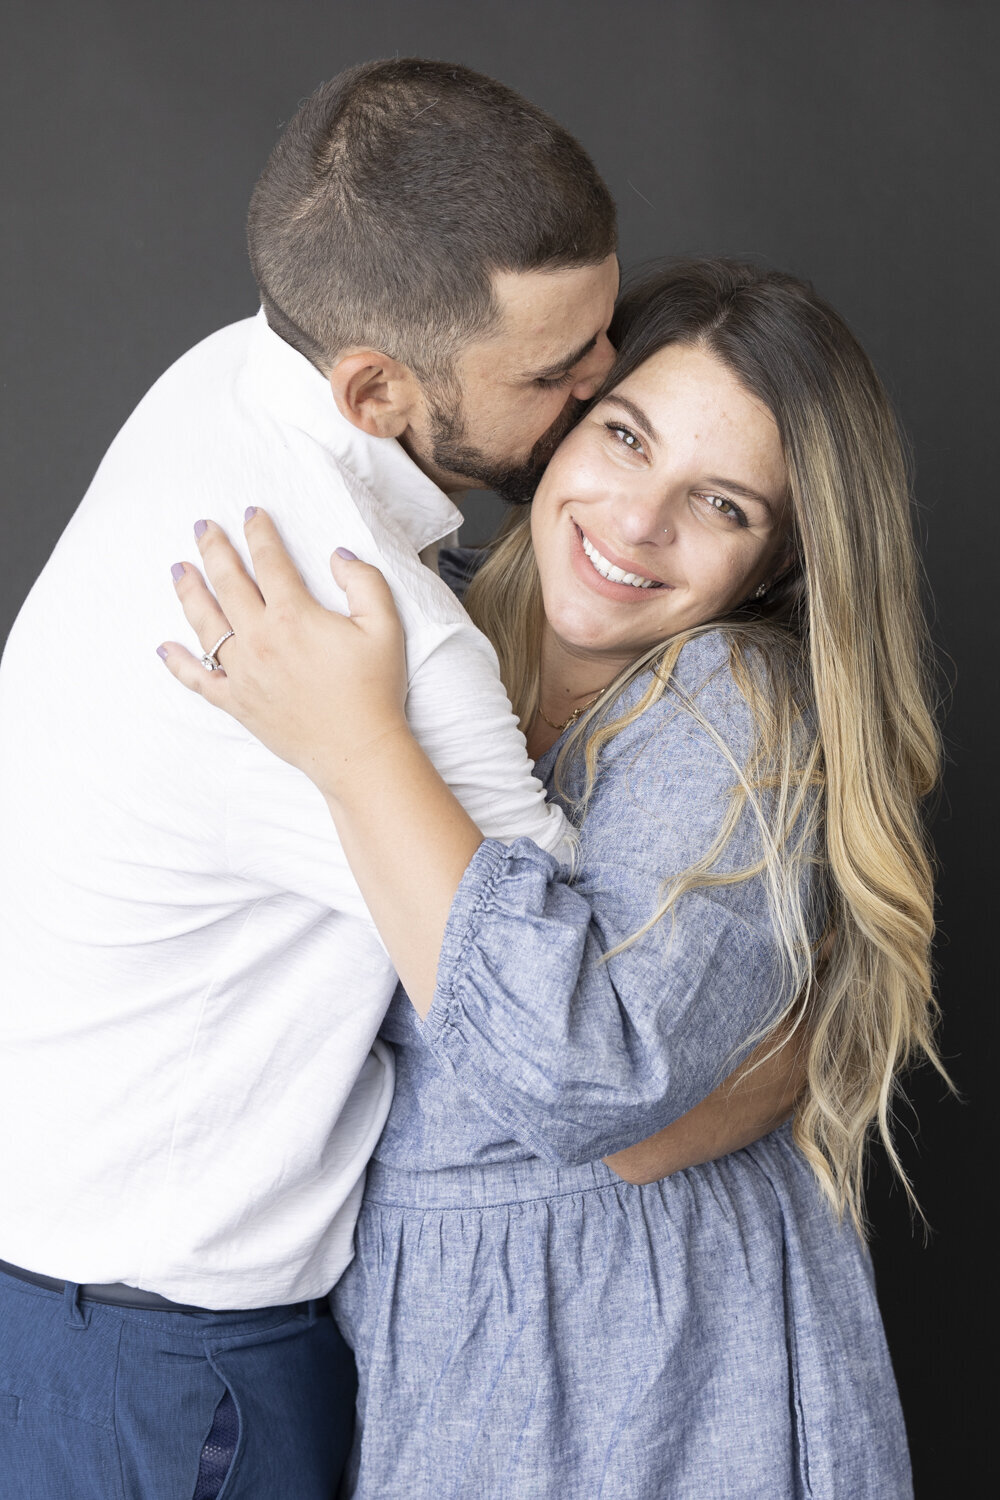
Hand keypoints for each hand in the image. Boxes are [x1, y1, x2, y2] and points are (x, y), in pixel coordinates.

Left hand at [158, 509, 408, 796]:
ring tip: (179, 570)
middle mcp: (259, 639)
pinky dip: (178, 663)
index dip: (259, 533)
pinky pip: (198, 679)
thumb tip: (337, 556)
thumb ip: (364, 582)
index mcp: (293, 615)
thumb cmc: (374, 690)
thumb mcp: (385, 627)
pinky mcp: (237, 702)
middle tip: (202, 528)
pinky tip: (163, 647)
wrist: (357, 751)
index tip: (251, 514)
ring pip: (205, 624)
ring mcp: (242, 672)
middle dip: (214, 550)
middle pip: (227, 583)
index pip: (269, 562)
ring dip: (189, 592)